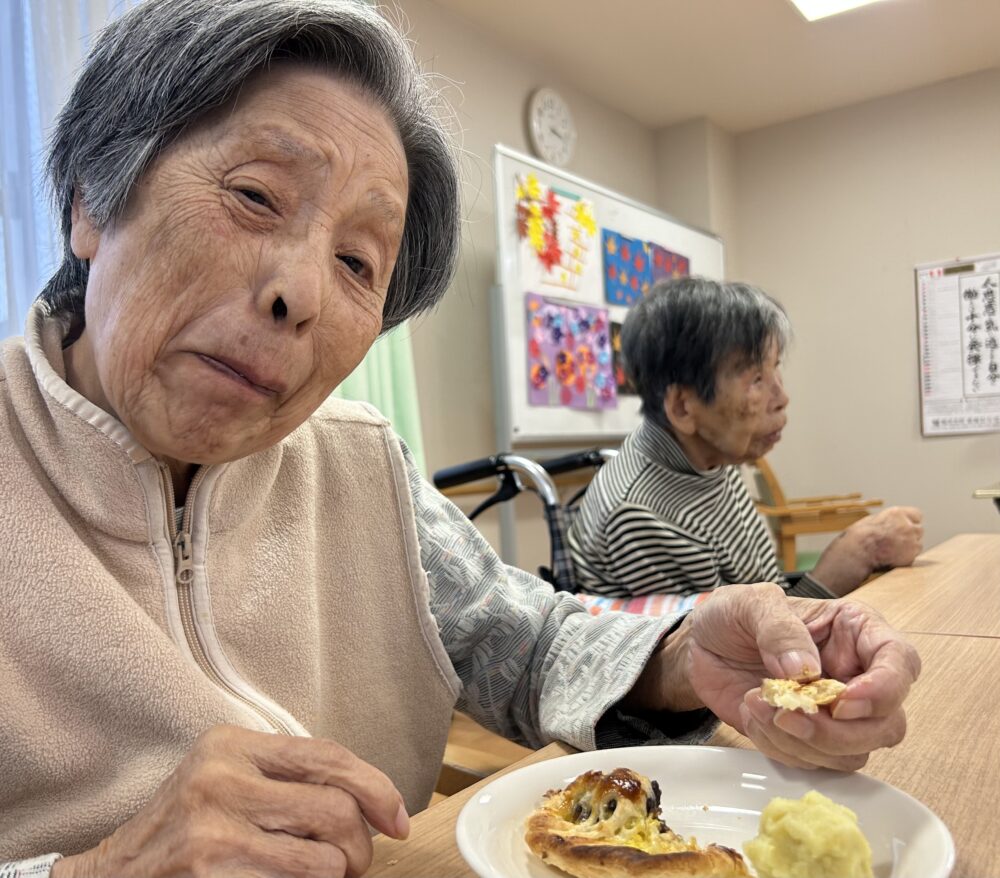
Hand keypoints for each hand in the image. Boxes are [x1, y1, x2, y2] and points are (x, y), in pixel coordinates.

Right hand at [52, 725, 408, 877]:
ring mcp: (212, 827)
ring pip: (323, 857)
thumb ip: (286, 780)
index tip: (397, 819)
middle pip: (336, 808)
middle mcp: (222, 777)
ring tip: (323, 876)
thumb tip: (372, 803)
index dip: (377, 788)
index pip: (328, 756)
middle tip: (355, 863)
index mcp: (232, 745)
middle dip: (360, 845)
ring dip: (335, 876)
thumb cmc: (182, 832)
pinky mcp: (209, 870)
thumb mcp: (227, 783)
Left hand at [687, 583, 920, 770]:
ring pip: (853, 752)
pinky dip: (780, 747)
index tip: (841, 701)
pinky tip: (753, 714)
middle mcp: (855, 675)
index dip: (884, 689)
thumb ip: (778, 629)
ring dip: (804, 742)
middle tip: (788, 714)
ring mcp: (833, 711)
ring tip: (757, 705)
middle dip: (838, 731)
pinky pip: (812, 762)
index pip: (901, 662)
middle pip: (887, 724)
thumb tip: (804, 668)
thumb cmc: (733, 615)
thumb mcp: (749, 603)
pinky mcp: (806, 737)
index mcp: (854, 631)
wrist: (699, 645)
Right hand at [850, 506, 923, 568]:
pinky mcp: (911, 557)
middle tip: (898, 540)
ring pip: (918, 544)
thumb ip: (888, 520)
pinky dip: (905, 557)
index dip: (911, 521)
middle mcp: (908, 526)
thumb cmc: (859, 536)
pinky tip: (893, 557)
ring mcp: (911, 542)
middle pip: (919, 529)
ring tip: (893, 550)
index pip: (917, 514)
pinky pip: (913, 556)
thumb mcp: (872, 520)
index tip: (906, 526)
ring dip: (909, 546)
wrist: (857, 553)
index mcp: (897, 514)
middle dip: (911, 534)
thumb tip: (893, 523)